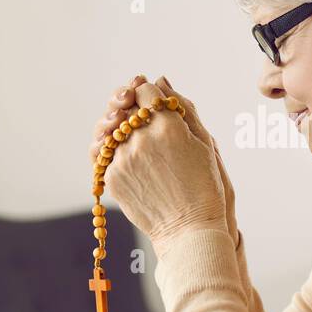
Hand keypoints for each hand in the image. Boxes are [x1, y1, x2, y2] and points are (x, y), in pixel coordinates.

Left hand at [88, 76, 226, 255]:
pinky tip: (131, 158)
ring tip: (135, 138)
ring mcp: (123, 159)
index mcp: (168, 126)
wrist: (188, 230)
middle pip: (126, 107)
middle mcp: (141, 139)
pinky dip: (115, 151)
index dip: (150, 93)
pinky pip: (106, 153)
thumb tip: (160, 81)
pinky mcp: (112, 177)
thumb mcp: (204, 143)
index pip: (147, 91)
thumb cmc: (205, 187)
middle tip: (142, 116)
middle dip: (133, 107)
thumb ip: (183, 108)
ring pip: (112, 128)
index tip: (155, 100)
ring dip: (120, 128)